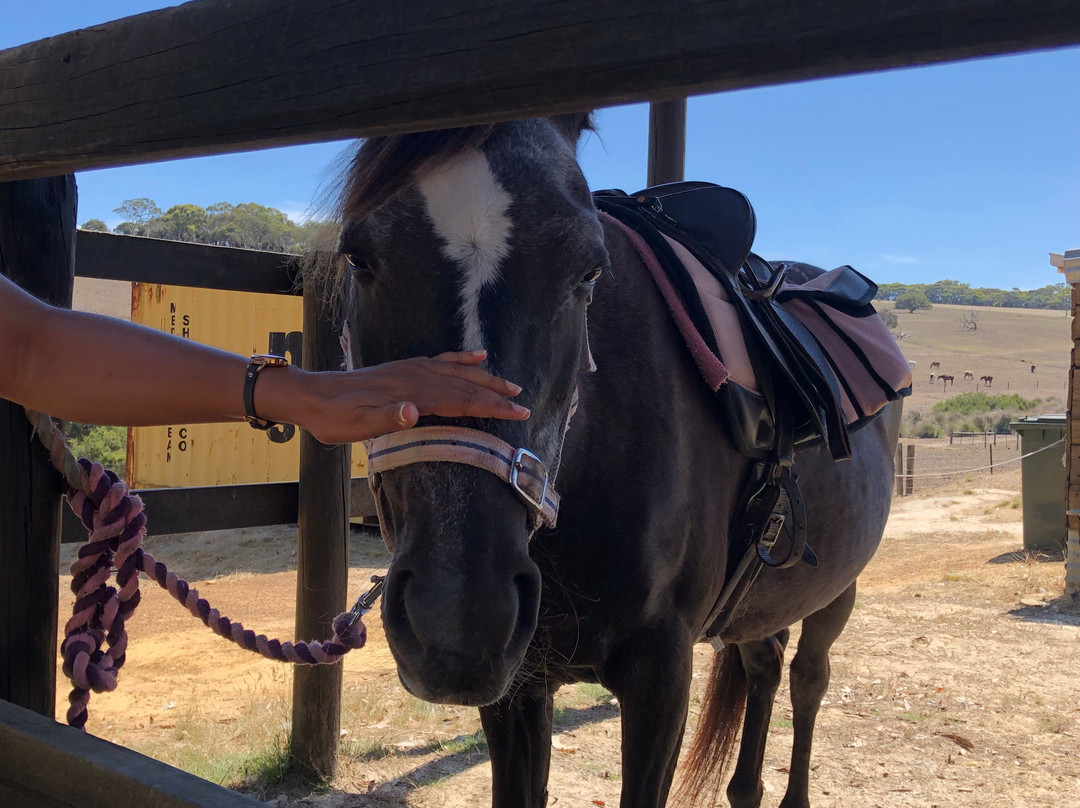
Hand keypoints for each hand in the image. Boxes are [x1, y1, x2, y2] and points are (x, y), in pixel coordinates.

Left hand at [283, 350, 529, 444]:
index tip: (518, 413)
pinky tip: (476, 356)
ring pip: (457, 373)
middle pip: (464, 386)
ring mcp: (410, 370)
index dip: (491, 407)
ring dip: (485, 379)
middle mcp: (415, 377)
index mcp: (411, 393)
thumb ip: (386, 418)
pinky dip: (461, 359)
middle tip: (523, 405)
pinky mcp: (404, 368)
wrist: (311, 397)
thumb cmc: (334, 419)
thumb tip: (413, 411)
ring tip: (510, 385)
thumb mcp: (356, 426)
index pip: (460, 400)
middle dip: (496, 395)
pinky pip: (440, 360)